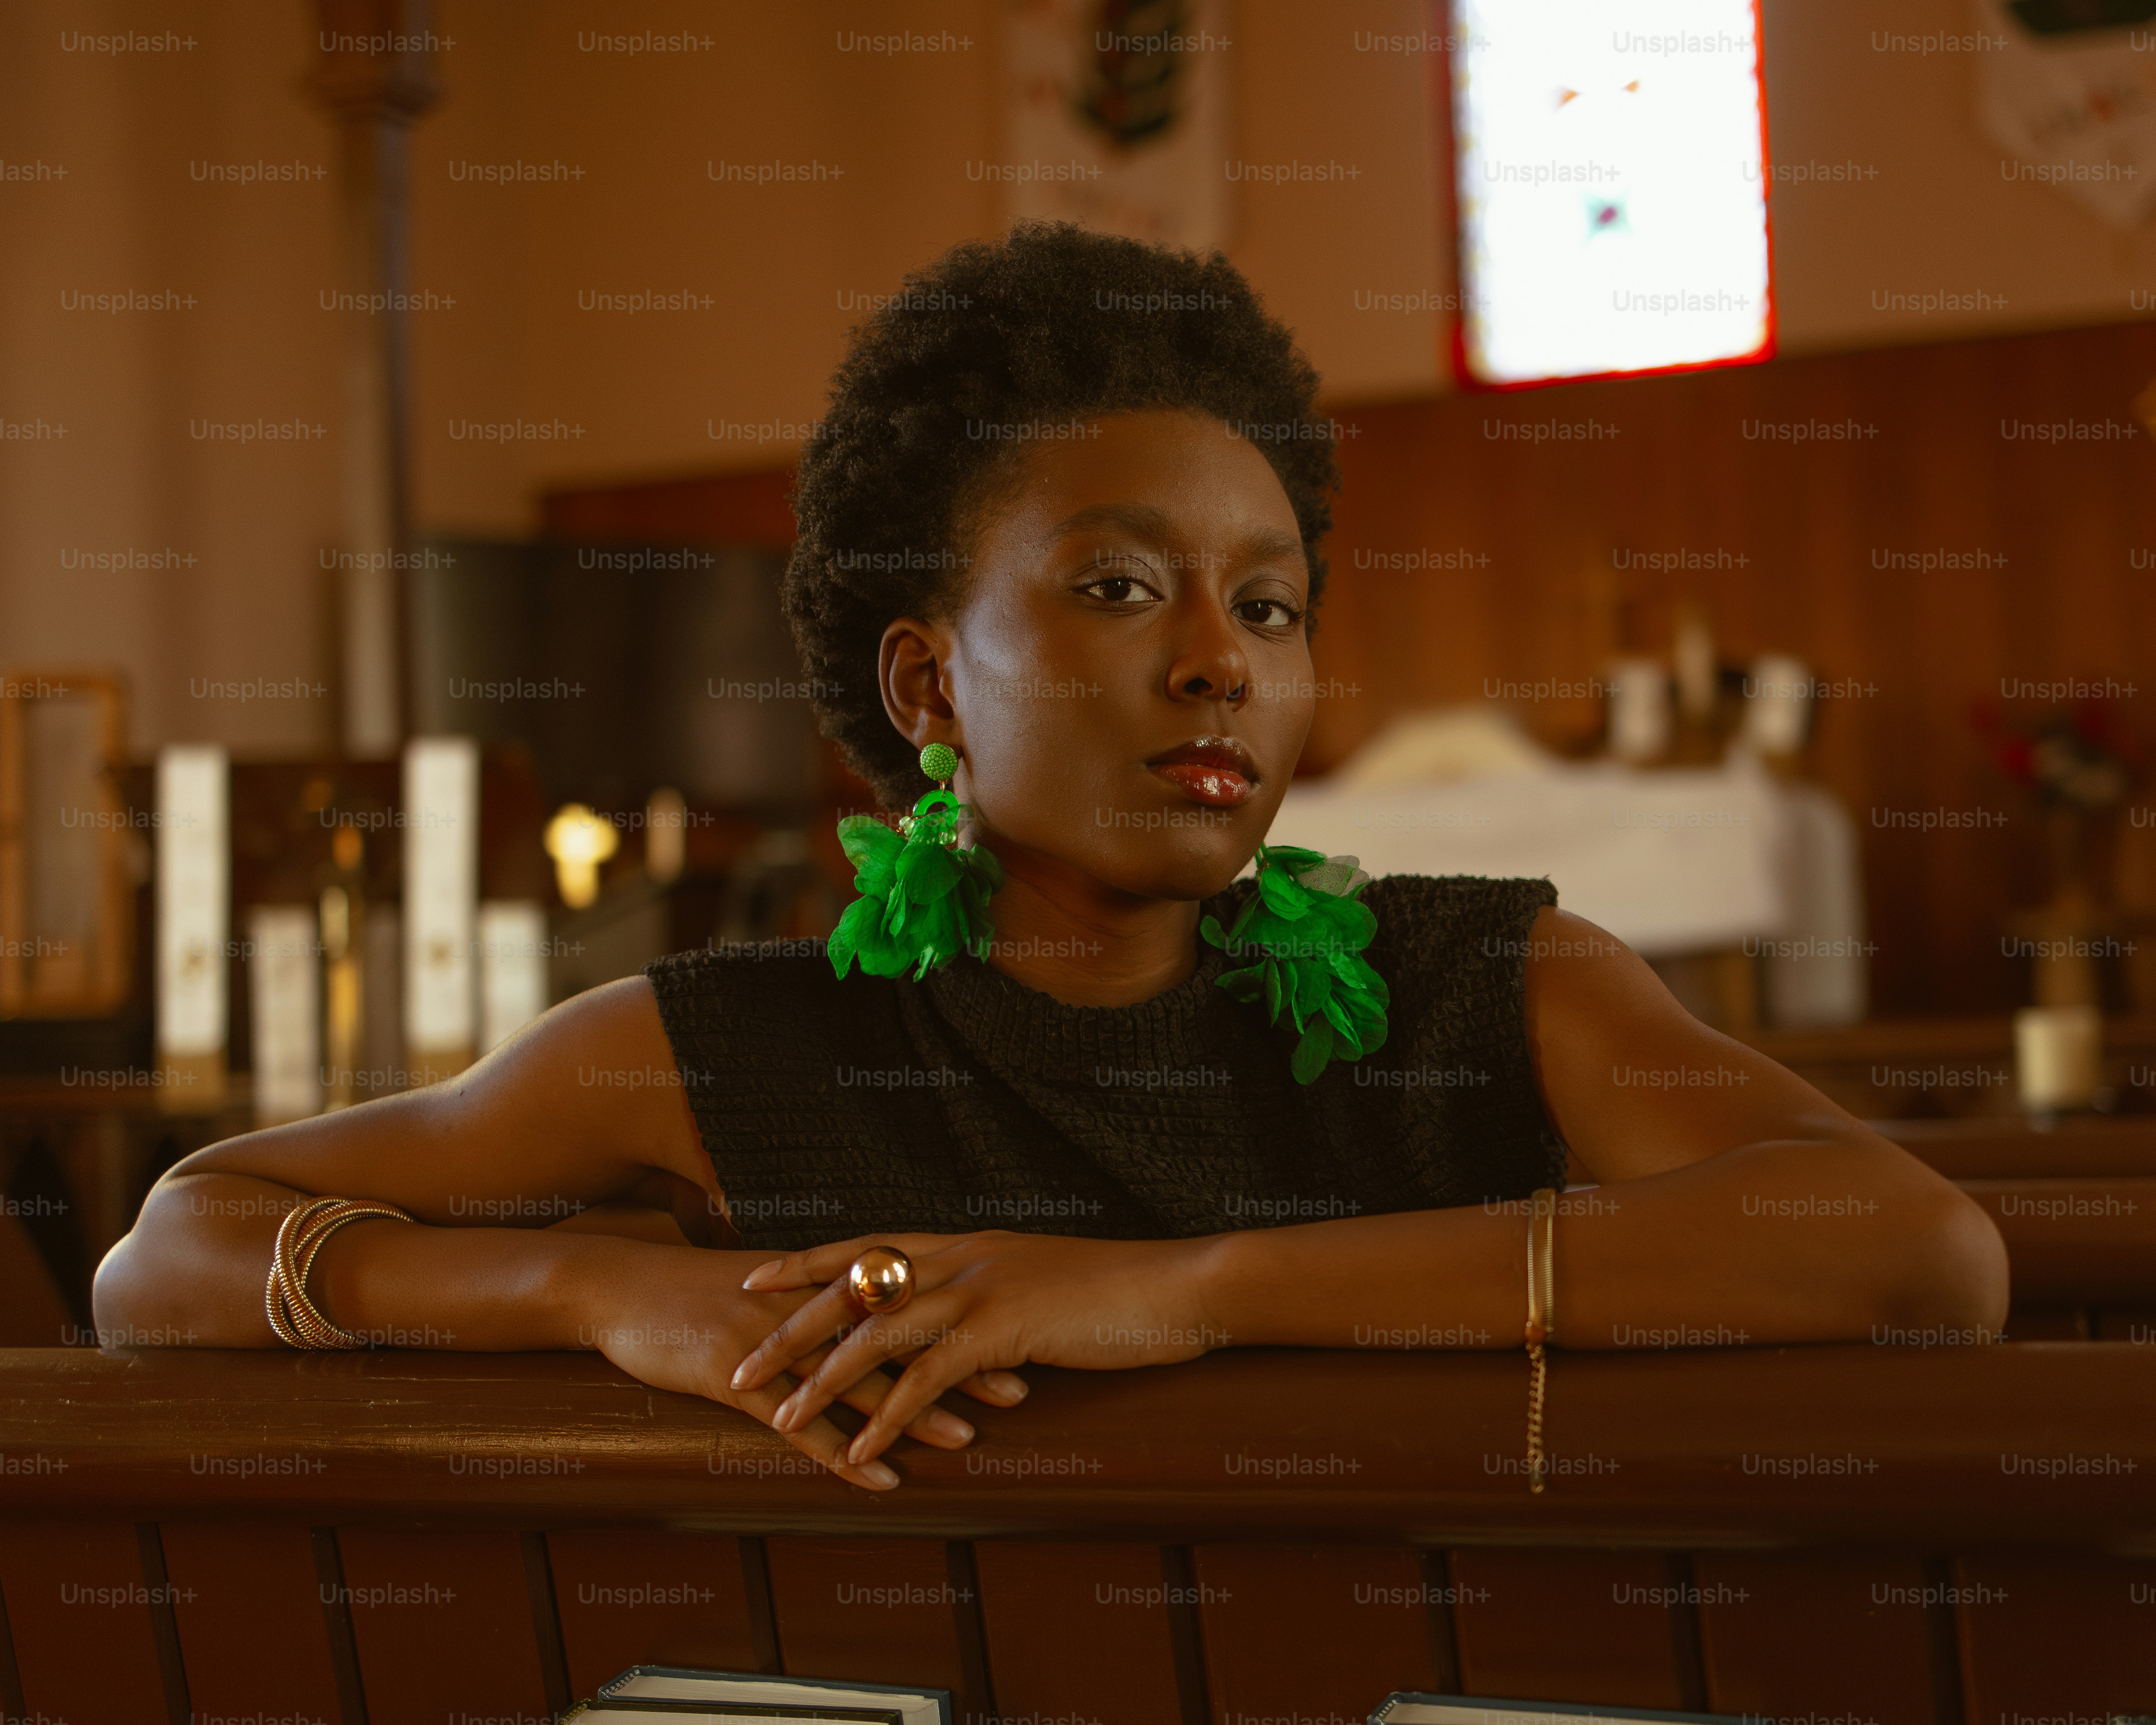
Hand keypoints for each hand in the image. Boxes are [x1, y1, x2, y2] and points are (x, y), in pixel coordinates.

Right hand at [577, 1240, 1026, 1490]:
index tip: (1018, 1331)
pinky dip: (839, 1452)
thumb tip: (873, 1307)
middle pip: (898, 1335)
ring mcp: (773, 1343)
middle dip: (960, 1362)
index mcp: (820, 1280)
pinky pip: (798, 1423)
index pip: (908, 1297)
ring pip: (857, 1380)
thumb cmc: (695, 1289)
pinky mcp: (735, 1378)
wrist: (620, 1288)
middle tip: (1020, 1386)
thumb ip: (822, 1295)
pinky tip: (876, 1477)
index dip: (964, 1316)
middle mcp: (807, 1306)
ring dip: (914, 1412)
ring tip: (966, 1439)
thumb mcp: (768, 1285)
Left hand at [728, 1230, 1226, 1470]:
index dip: (805, 1264)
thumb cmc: (1117, 1289)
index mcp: (966, 1244)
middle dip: (789, 1328)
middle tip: (735, 1363)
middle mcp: (961, 1259)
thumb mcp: (1040, 1279)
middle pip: (853, 1288)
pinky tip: (860, 1453)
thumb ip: (993, 1291)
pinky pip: (929, 1379)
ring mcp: (980, 1291)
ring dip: (823, 1381)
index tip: (751, 1279)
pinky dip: (889, 1418)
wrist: (1176, 1286)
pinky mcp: (1005, 1330)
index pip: (866, 1246)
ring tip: (778, 1420)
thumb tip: (966, 1315)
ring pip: (878, 1333)